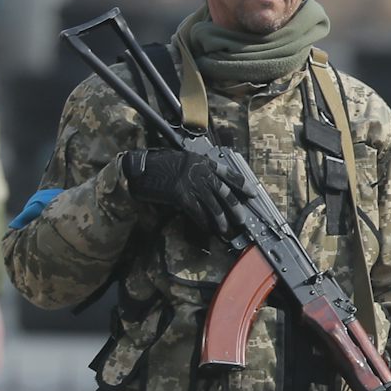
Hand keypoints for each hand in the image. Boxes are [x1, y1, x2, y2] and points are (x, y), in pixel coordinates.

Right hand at [121, 149, 242, 234]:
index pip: (227, 173)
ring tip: (226, 229)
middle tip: (242, 218)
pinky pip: (196, 211)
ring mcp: (190, 182)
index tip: (252, 193)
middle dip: (235, 206)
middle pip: (224, 191)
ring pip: (212, 203)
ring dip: (220, 219)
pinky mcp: (180, 194)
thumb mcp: (182, 163)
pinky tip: (208, 228)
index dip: (241, 184)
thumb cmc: (158, 165)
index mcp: (201, 161)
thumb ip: (198, 172)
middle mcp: (199, 170)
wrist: (138, 168)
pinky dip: (203, 221)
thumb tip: (210, 188)